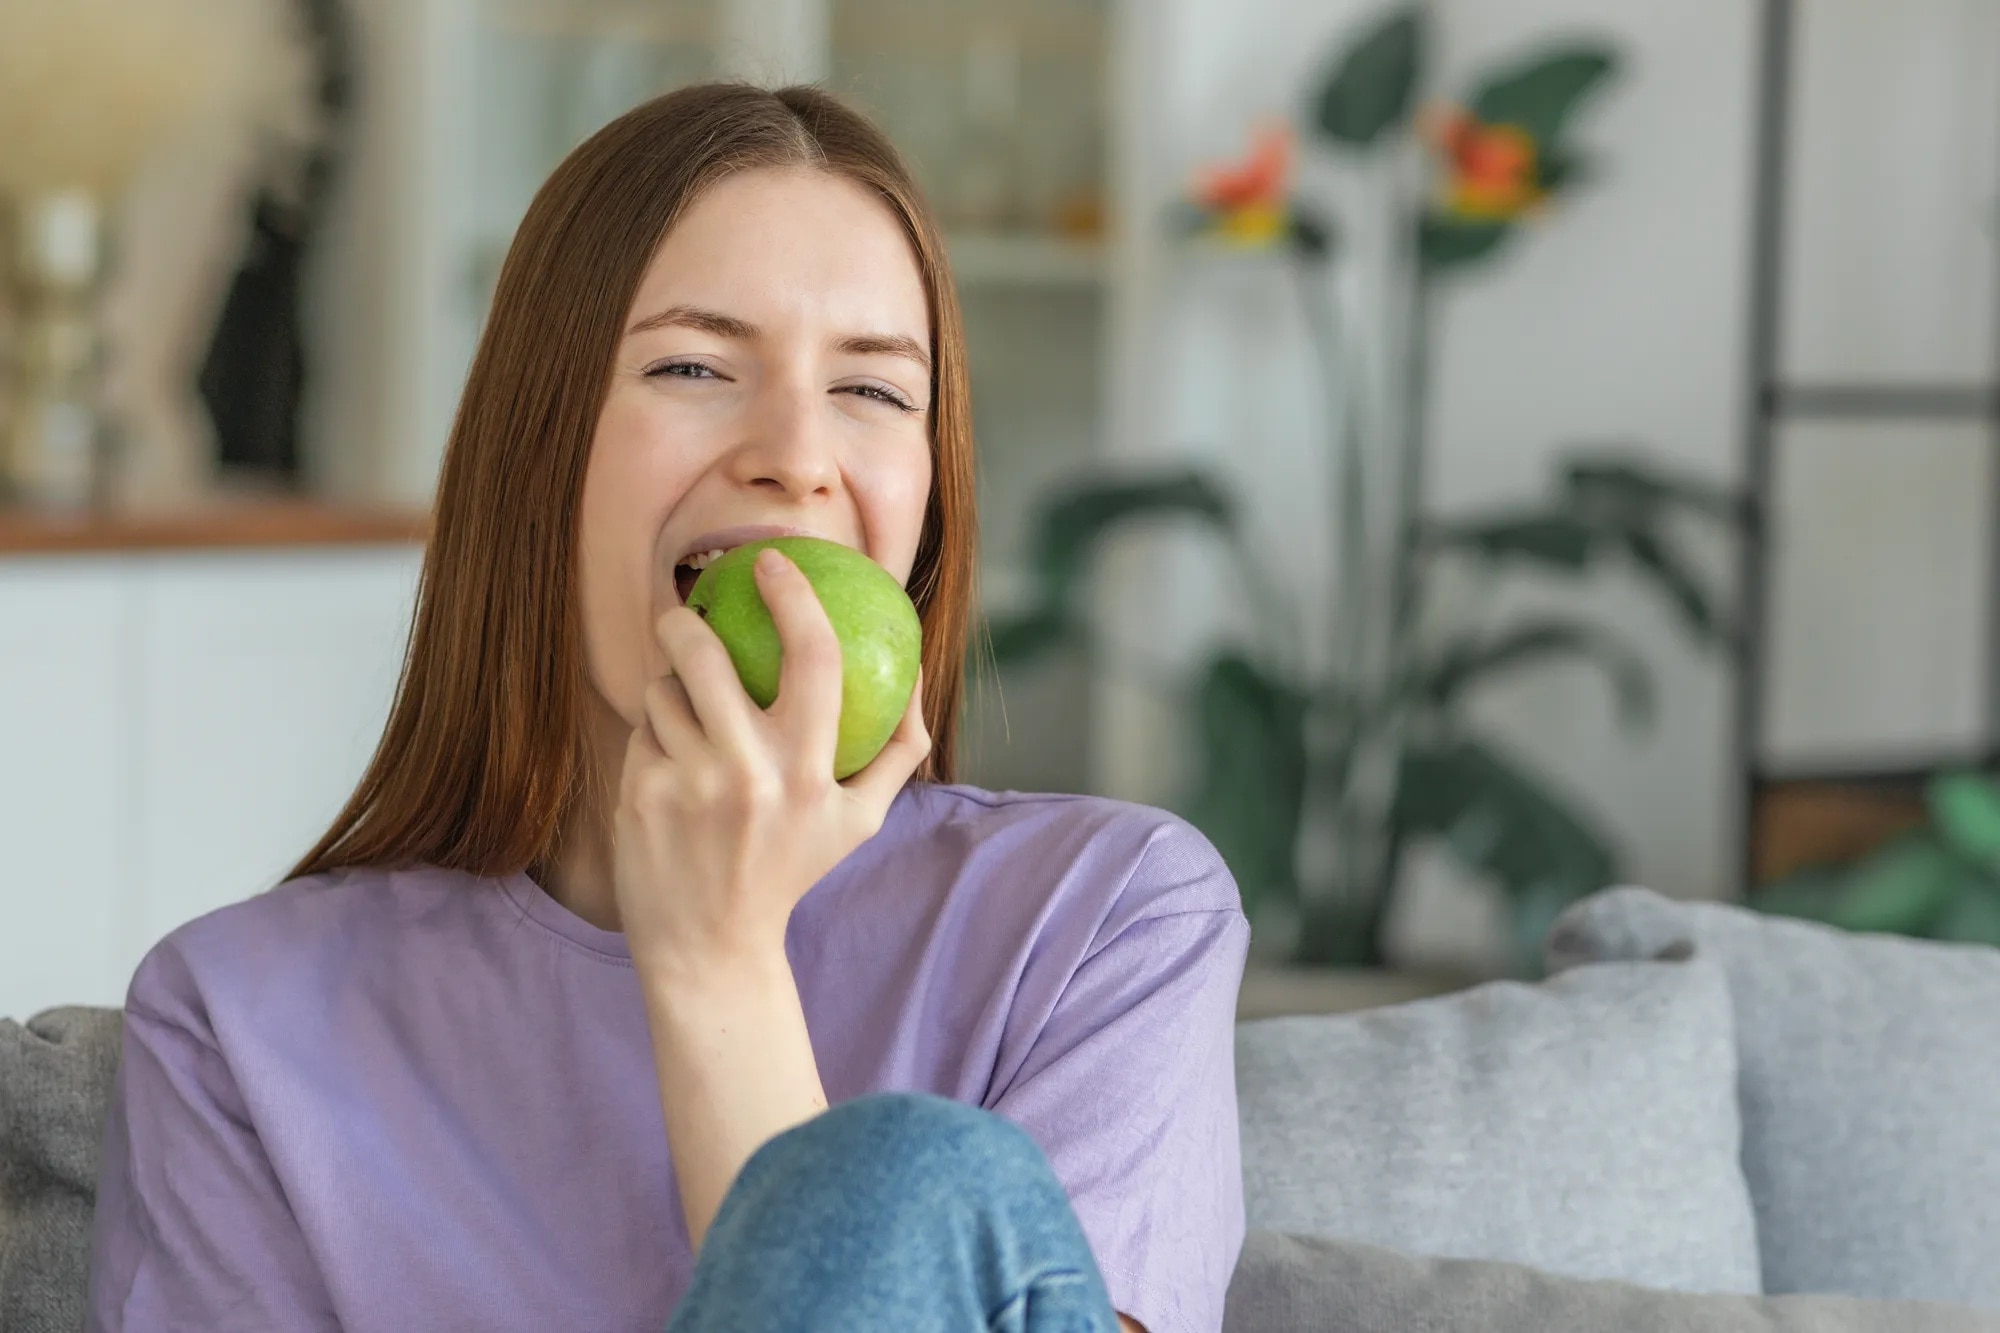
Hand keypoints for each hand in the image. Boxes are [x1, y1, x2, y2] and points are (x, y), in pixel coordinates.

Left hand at [612, 546, 928, 978]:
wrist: (711, 947)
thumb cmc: (792, 869)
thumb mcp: (860, 820)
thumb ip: (901, 748)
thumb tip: (916, 670)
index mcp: (811, 771)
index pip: (814, 656)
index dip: (793, 595)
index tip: (770, 562)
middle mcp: (750, 773)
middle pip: (705, 654)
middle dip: (685, 621)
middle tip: (685, 616)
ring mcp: (689, 784)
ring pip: (664, 691)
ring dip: (669, 691)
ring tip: (684, 718)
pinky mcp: (640, 796)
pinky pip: (642, 732)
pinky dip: (653, 738)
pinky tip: (665, 768)